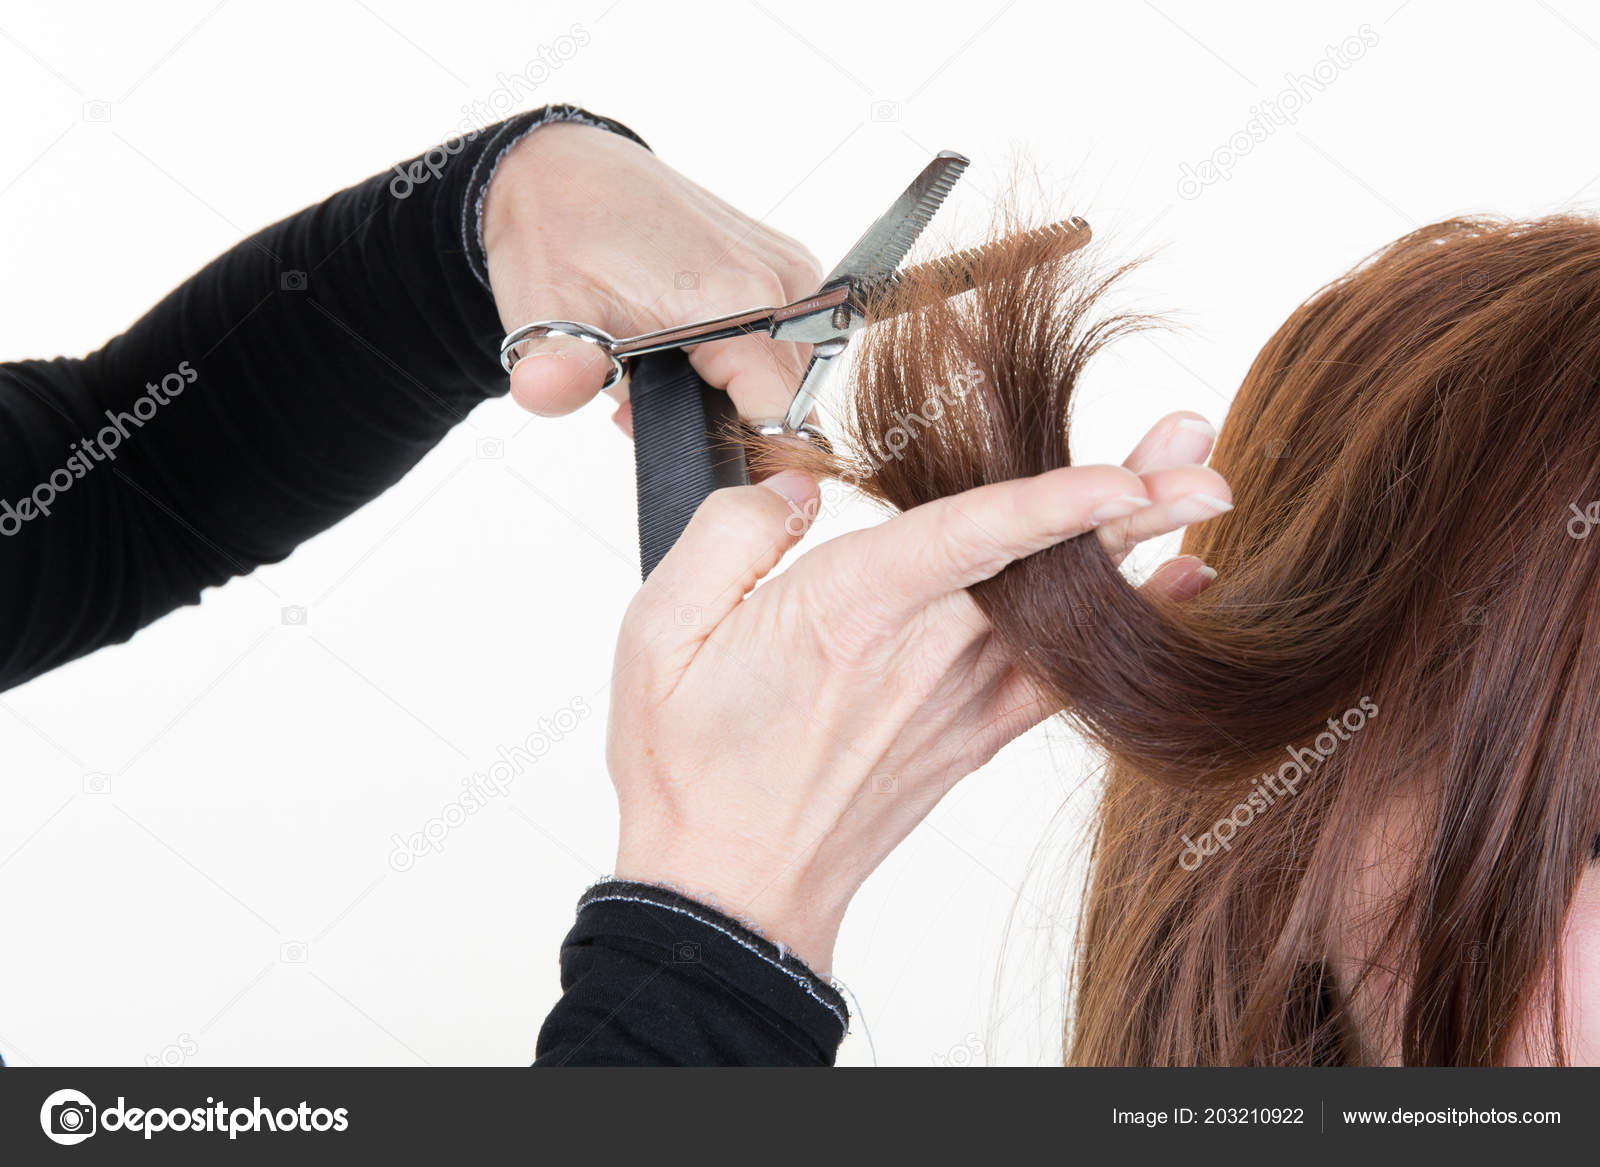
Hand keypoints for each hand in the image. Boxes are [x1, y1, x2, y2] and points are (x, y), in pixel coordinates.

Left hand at [482, 122, 822, 433]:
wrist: (563, 168)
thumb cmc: (556, 234)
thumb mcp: (543, 310)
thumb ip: (556, 369)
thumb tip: (546, 392)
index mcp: (741, 299)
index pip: (782, 423)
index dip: (738, 458)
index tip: (681, 451)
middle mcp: (784, 283)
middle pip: (787, 406)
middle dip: (723, 425)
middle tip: (646, 400)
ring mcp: (792, 271)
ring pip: (788, 379)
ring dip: (731, 394)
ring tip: (659, 370)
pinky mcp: (787, 266)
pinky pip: (783, 343)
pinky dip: (740, 360)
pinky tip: (685, 347)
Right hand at [606, 412, 1229, 972]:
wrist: (729, 889)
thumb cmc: (691, 766)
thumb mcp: (660, 631)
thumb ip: (731, 531)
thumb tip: (797, 489)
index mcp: (850, 612)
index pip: (969, 538)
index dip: (1055, 501)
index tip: (1130, 473)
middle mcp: (925, 654)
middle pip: (1045, 564)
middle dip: (1133, 497)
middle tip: (1198, 444)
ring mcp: (959, 700)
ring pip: (1068, 612)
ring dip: (1141, 547)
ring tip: (1202, 488)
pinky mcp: (973, 735)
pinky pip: (1069, 678)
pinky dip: (1127, 631)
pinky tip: (1176, 590)